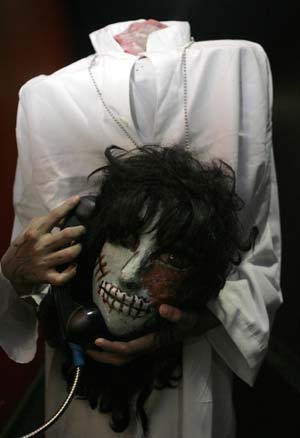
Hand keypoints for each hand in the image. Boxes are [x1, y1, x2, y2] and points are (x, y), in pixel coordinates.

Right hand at [1, 196, 85, 294]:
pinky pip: (64, 276)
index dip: (68, 206)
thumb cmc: (25, 245)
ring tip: (78, 246)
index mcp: (35, 232)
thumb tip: (65, 215)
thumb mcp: (30, 230)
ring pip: (70, 254)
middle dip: (80, 231)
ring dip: (78, 249)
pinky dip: (72, 271)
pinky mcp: (46, 276)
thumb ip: (45, 222)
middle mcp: (40, 246)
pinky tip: (73, 265)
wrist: (11, 268)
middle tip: (82, 230)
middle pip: (67, 235)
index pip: (54, 215)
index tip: (77, 199)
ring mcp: (43, 262)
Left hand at [86, 304, 219, 365]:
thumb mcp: (190, 317)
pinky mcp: (150, 338)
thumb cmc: (197, 319)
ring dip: (107, 354)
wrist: (206, 322)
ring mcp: (150, 343)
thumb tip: (162, 308)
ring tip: (91, 345)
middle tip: (84, 347)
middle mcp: (150, 345)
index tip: (96, 340)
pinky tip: (107, 337)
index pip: (130, 349)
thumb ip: (178, 314)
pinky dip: (115, 347)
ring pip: (125, 356)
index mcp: (156, 341)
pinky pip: (129, 348)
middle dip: (103, 356)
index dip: (112, 347)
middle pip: (123, 358)